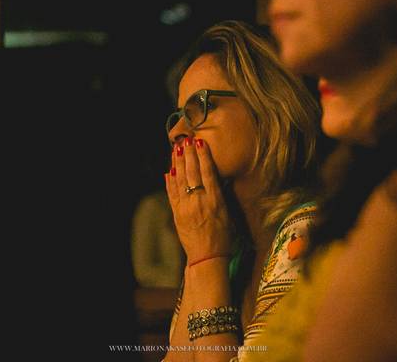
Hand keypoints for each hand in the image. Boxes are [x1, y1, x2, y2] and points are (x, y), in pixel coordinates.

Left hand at [165, 138, 232, 265]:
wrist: (207, 256)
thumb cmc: (223, 236)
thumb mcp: (227, 213)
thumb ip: (219, 195)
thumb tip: (214, 178)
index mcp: (214, 200)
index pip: (207, 172)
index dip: (203, 156)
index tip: (200, 143)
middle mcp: (199, 201)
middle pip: (192, 172)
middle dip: (188, 154)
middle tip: (186, 140)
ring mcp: (185, 207)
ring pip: (180, 180)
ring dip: (177, 163)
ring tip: (176, 150)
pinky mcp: (176, 213)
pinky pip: (172, 193)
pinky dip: (170, 181)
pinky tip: (169, 171)